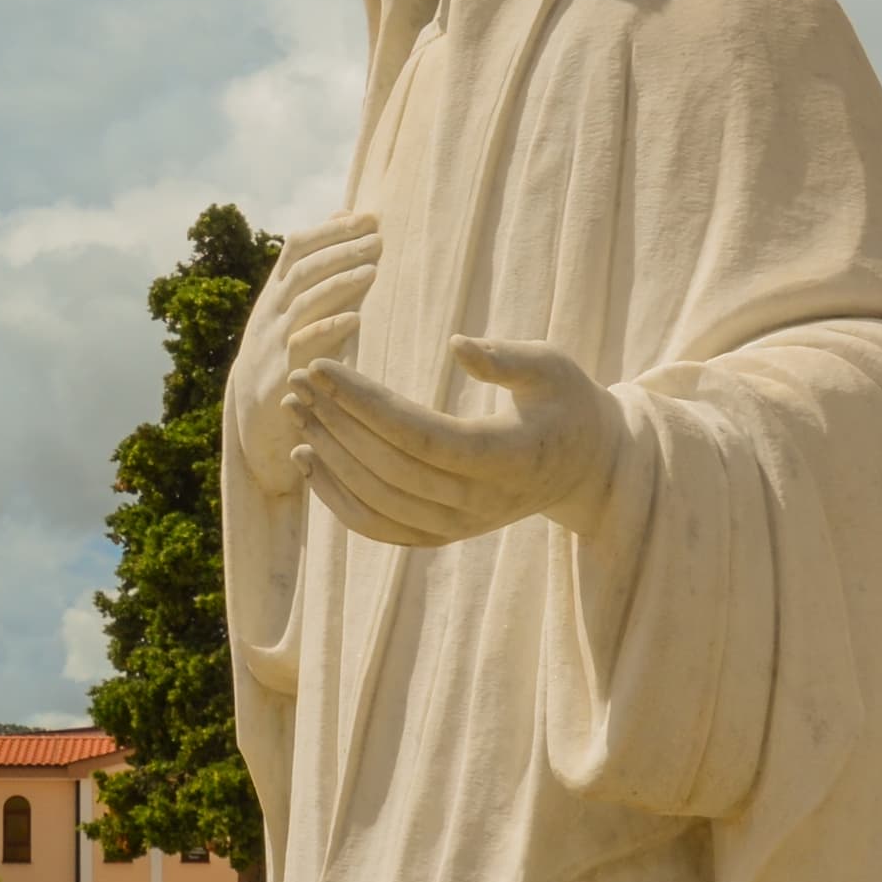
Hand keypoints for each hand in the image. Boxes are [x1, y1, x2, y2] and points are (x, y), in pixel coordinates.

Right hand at [231, 212, 382, 493]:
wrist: (253, 421)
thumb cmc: (287, 358)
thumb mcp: (298, 311)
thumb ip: (324, 272)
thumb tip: (347, 219)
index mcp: (276, 293)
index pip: (298, 247)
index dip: (331, 230)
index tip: (367, 217)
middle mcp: (271, 312)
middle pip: (303, 269)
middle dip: (340, 250)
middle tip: (377, 238)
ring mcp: (271, 342)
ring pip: (302, 302)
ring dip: (339, 282)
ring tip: (373, 269)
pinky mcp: (279, 376)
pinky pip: (301, 347)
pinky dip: (328, 330)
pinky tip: (354, 318)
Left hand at [286, 336, 616, 547]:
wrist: (585, 468)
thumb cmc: (566, 404)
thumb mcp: (553, 368)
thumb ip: (508, 359)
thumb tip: (456, 345)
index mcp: (508, 458)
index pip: (421, 434)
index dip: (365, 403)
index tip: (323, 367)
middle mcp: (481, 503)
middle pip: (390, 467)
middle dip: (336, 421)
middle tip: (298, 379)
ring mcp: (460, 526)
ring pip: (377, 500)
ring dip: (328, 455)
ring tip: (296, 409)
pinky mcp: (442, 536)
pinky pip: (379, 526)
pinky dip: (337, 498)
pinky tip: (307, 458)